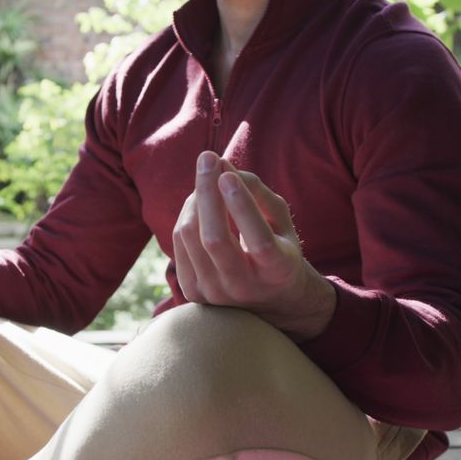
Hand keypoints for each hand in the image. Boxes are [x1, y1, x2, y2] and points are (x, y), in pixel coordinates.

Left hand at [172, 151, 335, 342]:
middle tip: (208, 157)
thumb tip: (223, 166)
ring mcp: (214, 295)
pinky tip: (198, 201)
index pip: (257, 240)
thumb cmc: (278, 250)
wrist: (268, 301)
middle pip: (214, 239)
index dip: (241, 205)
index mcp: (276, 272)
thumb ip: (259, 193)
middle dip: (207, 192)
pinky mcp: (192, 294)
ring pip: (190, 238)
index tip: (227, 173)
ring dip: (195, 199)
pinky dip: (187, 215)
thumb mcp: (281, 223)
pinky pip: (179, 244)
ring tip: (207, 177)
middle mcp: (243, 288)